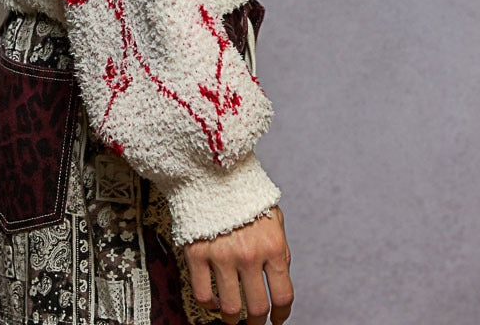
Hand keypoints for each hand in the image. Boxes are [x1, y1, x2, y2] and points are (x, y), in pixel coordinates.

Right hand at [182, 205, 292, 324]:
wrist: (211, 170)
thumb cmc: (243, 194)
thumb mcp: (272, 217)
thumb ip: (279, 250)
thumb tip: (280, 281)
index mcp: (272, 245)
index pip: (283, 295)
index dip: (282, 314)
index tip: (278, 319)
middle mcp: (249, 254)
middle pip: (257, 309)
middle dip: (258, 322)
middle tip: (255, 323)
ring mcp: (221, 256)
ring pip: (231, 309)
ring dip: (234, 319)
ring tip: (234, 317)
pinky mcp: (196, 254)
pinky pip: (203, 295)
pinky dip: (210, 306)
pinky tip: (215, 301)